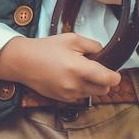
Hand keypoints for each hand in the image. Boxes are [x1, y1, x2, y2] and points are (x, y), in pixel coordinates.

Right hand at [0, 33, 120, 100]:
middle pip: (104, 90)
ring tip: (78, 72)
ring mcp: (68, 94)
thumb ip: (93, 45)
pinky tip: (69, 78)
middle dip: (104, 81)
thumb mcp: (71, 39)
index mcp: (79, 68)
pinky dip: (79, 89)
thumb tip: (103, 54)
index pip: (109, 80)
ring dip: (91, 85)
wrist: (22, 62)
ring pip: (91, 94)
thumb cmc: (45, 48)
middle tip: (95, 69)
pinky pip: (79, 97)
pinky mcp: (62, 99)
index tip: (113, 71)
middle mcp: (75, 85)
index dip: (115, 75)